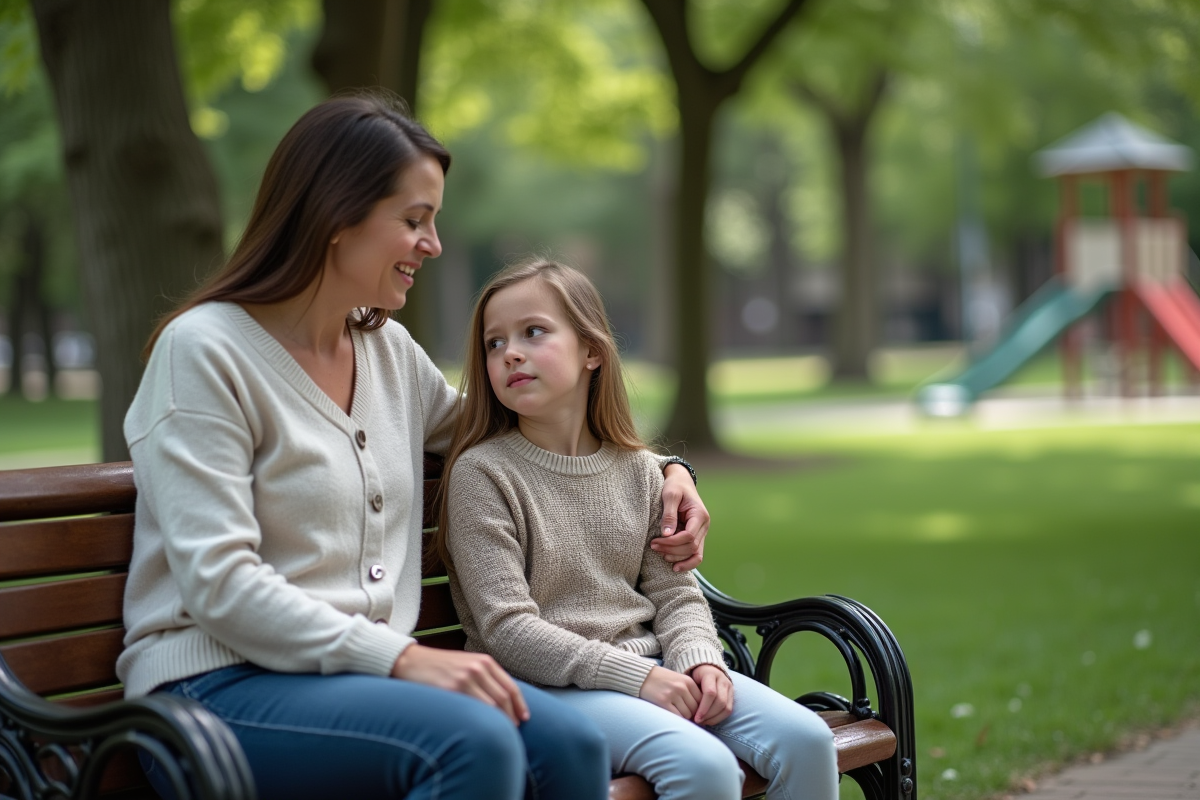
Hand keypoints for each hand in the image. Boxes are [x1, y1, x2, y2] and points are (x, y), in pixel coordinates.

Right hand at [391, 643, 528, 724]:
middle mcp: (478, 668)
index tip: (524, 718)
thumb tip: (503, 701)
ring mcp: (465, 678)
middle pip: (504, 698)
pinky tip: (481, 728)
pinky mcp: (451, 689)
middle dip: (511, 716)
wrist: (410, 661)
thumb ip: (485, 677)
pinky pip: (472, 709)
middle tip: (512, 730)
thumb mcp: (466, 664)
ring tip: (499, 733)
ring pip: (491, 706)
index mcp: (485, 662)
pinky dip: (480, 720)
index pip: (510, 687)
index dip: (520, 705)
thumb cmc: (440, 666)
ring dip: (499, 721)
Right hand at [639, 665, 700, 718]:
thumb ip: (689, 692)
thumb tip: (701, 712)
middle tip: (685, 717)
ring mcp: (672, 694)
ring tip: (677, 715)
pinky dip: (676, 719)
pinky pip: (676, 716)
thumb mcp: (679, 681)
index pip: (701, 701)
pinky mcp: (663, 701)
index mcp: (688, 681)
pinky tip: (672, 717)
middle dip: (691, 715)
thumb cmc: (662, 680)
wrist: (642, 676)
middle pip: (695, 709)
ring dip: (683, 718)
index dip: (699, 710)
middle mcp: (681, 687)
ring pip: (687, 714)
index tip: (694, 714)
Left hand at [652, 464, 709, 571]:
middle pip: (691, 547)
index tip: (655, 541)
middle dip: (671, 550)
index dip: (671, 543)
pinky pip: (695, 554)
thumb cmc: (675, 486)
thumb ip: (669, 515)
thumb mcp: (670, 495)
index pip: (688, 536)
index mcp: (700, 515)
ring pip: (695, 554)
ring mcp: (701, 532)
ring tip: (660, 555)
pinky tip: (674, 567)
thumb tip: (666, 535)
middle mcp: (704, 526)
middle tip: (653, 547)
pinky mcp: (696, 536)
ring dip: (677, 558)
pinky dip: (686, 562)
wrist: (681, 481)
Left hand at [690, 664, 733, 725]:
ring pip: (726, 707)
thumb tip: (687, 713)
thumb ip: (690, 693)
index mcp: (710, 674)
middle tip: (699, 721)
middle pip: (720, 702)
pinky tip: (710, 721)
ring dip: (715, 718)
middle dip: (709, 715)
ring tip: (703, 722)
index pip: (710, 693)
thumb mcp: (690, 680)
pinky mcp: (732, 695)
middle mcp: (722, 680)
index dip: (704, 707)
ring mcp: (729, 687)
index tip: (696, 718)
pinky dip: (719, 718)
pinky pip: (729, 710)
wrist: (707, 669)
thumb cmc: (695, 677)